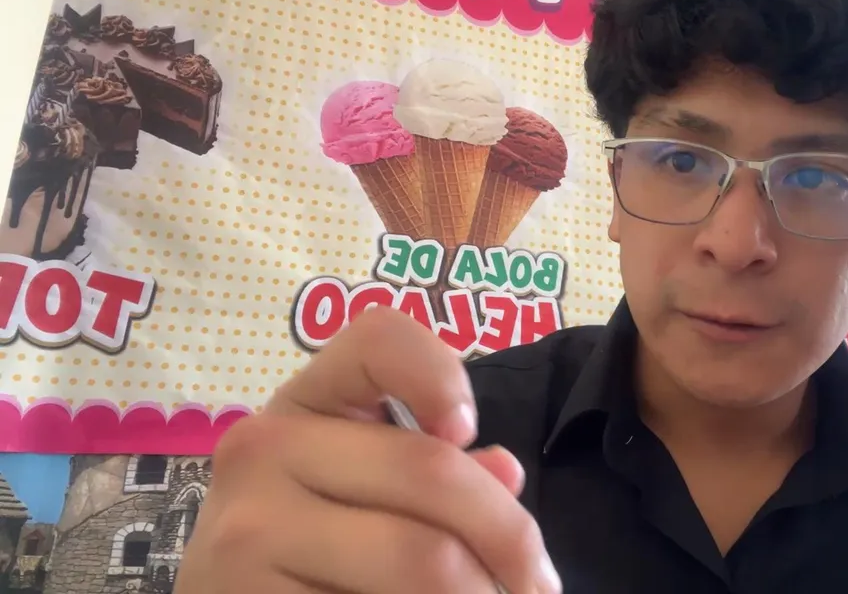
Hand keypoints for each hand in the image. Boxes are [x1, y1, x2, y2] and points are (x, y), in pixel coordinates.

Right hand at [175, 307, 560, 593]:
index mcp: (301, 403)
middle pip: (431, 471)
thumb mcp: (360, 489)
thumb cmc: (313, 543)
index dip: (442, 376)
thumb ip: (429, 471)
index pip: (378, 341)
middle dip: (510, 536)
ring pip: (424, 560)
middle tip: (540, 584)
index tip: (469, 431)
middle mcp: (261, 451)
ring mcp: (246, 535)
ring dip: (483, 593)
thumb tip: (503, 472)